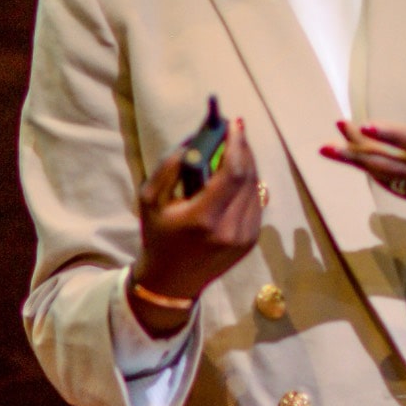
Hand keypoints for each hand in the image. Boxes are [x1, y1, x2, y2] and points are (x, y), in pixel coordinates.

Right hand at [128, 118, 261, 335]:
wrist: (171, 282)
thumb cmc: (158, 235)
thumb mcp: (150, 199)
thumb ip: (170, 165)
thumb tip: (198, 137)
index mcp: (204, 219)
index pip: (232, 172)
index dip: (237, 144)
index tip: (233, 123)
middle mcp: (230, 229)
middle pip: (248, 176)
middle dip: (243, 148)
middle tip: (234, 129)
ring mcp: (245, 237)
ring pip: (255, 187)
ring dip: (247, 163)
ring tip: (233, 147)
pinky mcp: (251, 240)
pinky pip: (255, 201)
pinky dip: (247, 183)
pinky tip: (234, 175)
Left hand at [321, 59, 405, 246]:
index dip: (392, 135)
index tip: (364, 125)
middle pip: (394, 165)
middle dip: (360, 152)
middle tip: (330, 141)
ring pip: (390, 178)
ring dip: (360, 164)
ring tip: (332, 150)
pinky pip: (397, 189)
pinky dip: (376, 175)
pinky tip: (357, 163)